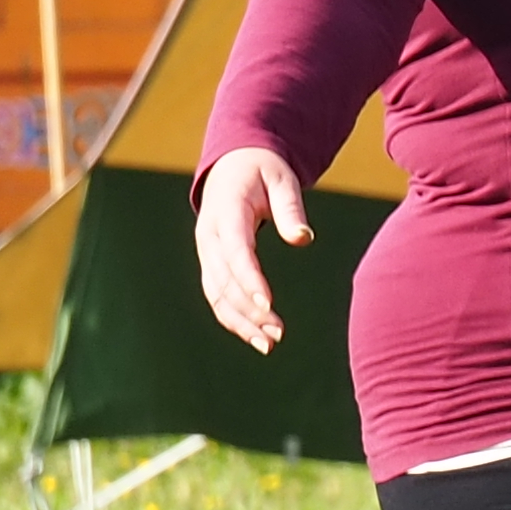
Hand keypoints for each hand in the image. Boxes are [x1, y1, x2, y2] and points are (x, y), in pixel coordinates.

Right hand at [195, 148, 307, 353]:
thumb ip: (290, 209)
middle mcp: (209, 236)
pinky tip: (255, 335)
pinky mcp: (211, 263)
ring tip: (269, 344)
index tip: (267, 304)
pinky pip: (217, 294)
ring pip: (216, 294)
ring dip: (240, 321)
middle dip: (247, 310)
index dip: (249, 279)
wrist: (233, 164)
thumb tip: (303, 239)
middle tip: (277, 335)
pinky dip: (233, 317)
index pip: (236, 251)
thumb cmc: (263, 171)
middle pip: (223, 280)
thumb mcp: (281, 180)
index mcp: (226, 212)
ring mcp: (206, 251)